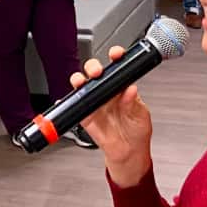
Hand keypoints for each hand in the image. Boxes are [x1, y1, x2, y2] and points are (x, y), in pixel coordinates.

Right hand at [74, 47, 152, 186]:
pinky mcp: (85, 114)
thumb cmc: (137, 131)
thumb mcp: (140, 115)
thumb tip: (131, 89)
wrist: (128, 153)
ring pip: (83, 84)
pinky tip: (66, 100)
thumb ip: (133, 103)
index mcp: (122, 87)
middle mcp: (107, 91)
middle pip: (96, 71)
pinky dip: (67, 102)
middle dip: (93, 67)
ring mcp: (95, 101)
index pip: (118, 67)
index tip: (116, 54)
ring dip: (80, 80)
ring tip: (81, 82)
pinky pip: (74, 105)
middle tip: (97, 71)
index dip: (116, 57)